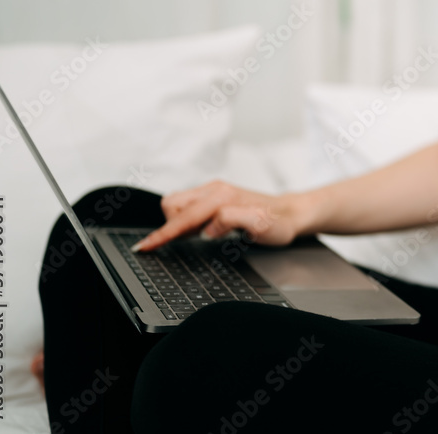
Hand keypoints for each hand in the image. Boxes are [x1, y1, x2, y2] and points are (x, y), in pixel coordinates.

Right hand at [131, 180, 306, 251]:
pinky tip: (200, 229)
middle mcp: (215, 190)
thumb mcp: (260, 227)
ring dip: (179, 221)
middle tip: (187, 241)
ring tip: (196, 235)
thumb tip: (209, 227)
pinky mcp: (215, 194)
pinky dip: (186, 218)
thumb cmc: (278, 222)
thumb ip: (233, 221)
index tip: (145, 247)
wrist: (292, 213)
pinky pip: (188, 204)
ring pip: (177, 202)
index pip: (183, 217)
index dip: (162, 234)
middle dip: (172, 225)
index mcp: (222, 197)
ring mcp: (214, 190)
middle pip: (172, 204)